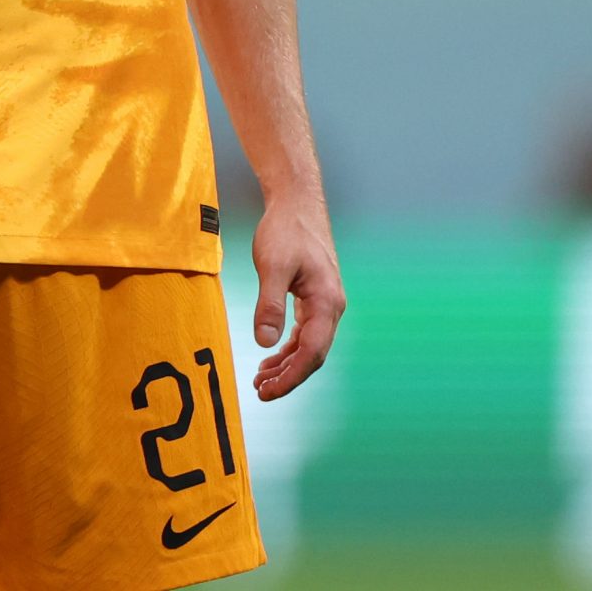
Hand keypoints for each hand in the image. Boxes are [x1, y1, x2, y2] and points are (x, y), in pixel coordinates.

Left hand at [249, 193, 342, 400]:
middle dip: (288, 376)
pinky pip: (304, 332)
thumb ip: (270, 304)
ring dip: (287, 364)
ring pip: (309, 345)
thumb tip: (265, 342)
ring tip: (261, 379)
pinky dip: (288, 347)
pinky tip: (271, 355)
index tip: (268, 391)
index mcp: (326, 302)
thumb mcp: (272, 266)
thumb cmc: (286, 229)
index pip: (311, 352)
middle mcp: (331, 306)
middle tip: (260, 391)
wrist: (296, 201)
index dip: (290, 376)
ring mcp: (324, 302)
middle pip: (313, 354)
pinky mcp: (314, 296)